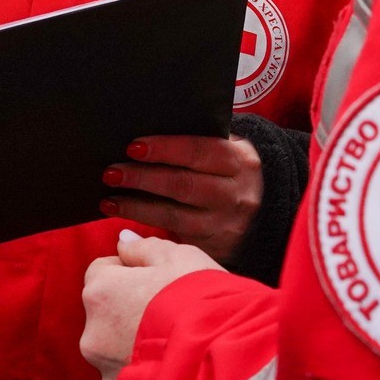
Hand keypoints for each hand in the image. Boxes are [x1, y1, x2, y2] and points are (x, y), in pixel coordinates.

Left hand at [81, 230, 221, 379]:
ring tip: (172, 339)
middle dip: (129, 308)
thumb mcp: (178, 257)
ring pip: (114, 345)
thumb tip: (123, 240)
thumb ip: (143, 247)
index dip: (130, 271)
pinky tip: (170, 362)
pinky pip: (126, 374)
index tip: (156, 278)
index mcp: (101, 290)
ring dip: (133, 340)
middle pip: (105, 310)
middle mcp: (92, 331)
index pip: (101, 270)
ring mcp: (104, 367)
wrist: (222, 357)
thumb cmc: (199, 300)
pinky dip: (142, 367)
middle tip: (167, 309)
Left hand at [101, 135, 261, 262]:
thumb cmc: (232, 170)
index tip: (133, 145)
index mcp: (240, 160)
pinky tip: (125, 222)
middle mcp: (236, 194)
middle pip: (183, 184)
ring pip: (175, 216)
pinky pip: (175, 236)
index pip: (199, 150)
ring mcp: (226, 224)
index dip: (165, 148)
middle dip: (143, 178)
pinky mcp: (214, 248)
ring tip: (109, 199)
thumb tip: (147, 131)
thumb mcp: (230, 149)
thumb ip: (200, 140)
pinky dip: (146, 228)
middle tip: (111, 172)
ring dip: (137, 207)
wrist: (270, 211)